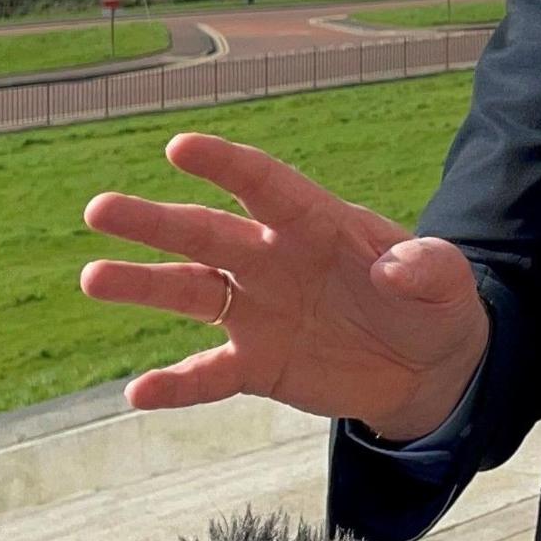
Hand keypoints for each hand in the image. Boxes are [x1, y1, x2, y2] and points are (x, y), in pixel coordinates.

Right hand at [78, 132, 488, 437]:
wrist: (428, 366)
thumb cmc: (432, 303)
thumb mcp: (448, 282)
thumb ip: (427, 266)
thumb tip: (394, 269)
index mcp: (316, 222)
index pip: (265, 184)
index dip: (225, 165)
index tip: (180, 147)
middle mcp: (273, 259)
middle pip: (207, 233)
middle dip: (155, 221)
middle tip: (100, 209)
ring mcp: (259, 311)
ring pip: (191, 293)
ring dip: (144, 285)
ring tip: (93, 278)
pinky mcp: (258, 364)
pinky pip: (208, 375)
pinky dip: (175, 385)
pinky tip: (137, 393)